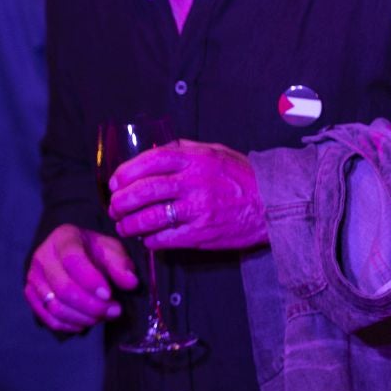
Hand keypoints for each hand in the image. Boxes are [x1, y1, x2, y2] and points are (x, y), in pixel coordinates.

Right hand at [26, 224, 137, 331]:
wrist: (72, 254)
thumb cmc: (93, 251)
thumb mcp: (111, 250)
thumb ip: (120, 264)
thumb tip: (130, 283)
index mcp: (63, 238)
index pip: (72, 260)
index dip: (91, 281)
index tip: (109, 295)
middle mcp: (42, 256)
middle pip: (63, 289)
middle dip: (92, 306)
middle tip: (114, 311)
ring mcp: (33, 277)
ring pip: (55, 307)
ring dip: (83, 318)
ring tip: (103, 316)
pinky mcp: (30, 295)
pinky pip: (48, 318)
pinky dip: (69, 325)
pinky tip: (85, 322)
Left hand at [107, 139, 266, 250]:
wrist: (277, 204)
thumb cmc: (245, 177)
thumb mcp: (217, 152)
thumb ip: (185, 150)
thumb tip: (155, 151)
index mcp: (196, 159)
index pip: (151, 160)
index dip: (126, 171)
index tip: (114, 182)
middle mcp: (194, 183)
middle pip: (144, 190)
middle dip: (121, 201)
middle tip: (113, 207)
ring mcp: (198, 210)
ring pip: (150, 217)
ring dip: (129, 224)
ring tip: (123, 226)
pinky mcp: (202, 234)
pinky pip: (166, 238)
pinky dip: (150, 240)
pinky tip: (146, 239)